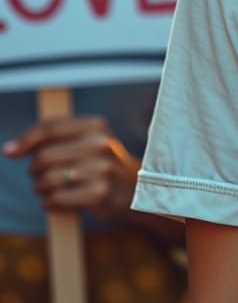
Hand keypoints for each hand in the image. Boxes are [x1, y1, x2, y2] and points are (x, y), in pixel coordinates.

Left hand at [2, 115, 141, 219]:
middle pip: (44, 157)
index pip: (51, 128)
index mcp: (96, 125)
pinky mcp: (99, 193)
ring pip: (47, 180)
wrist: (133, 187)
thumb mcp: (85, 140)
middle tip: (41, 176)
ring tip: (50, 189)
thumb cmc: (99, 162)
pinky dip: (49, 202)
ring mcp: (101, 168)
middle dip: (35, 170)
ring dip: (40, 189)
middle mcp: (101, 143)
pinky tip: (56, 200)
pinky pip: (56, 199)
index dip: (25, 139)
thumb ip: (52, 138)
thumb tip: (10, 148)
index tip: (9, 151)